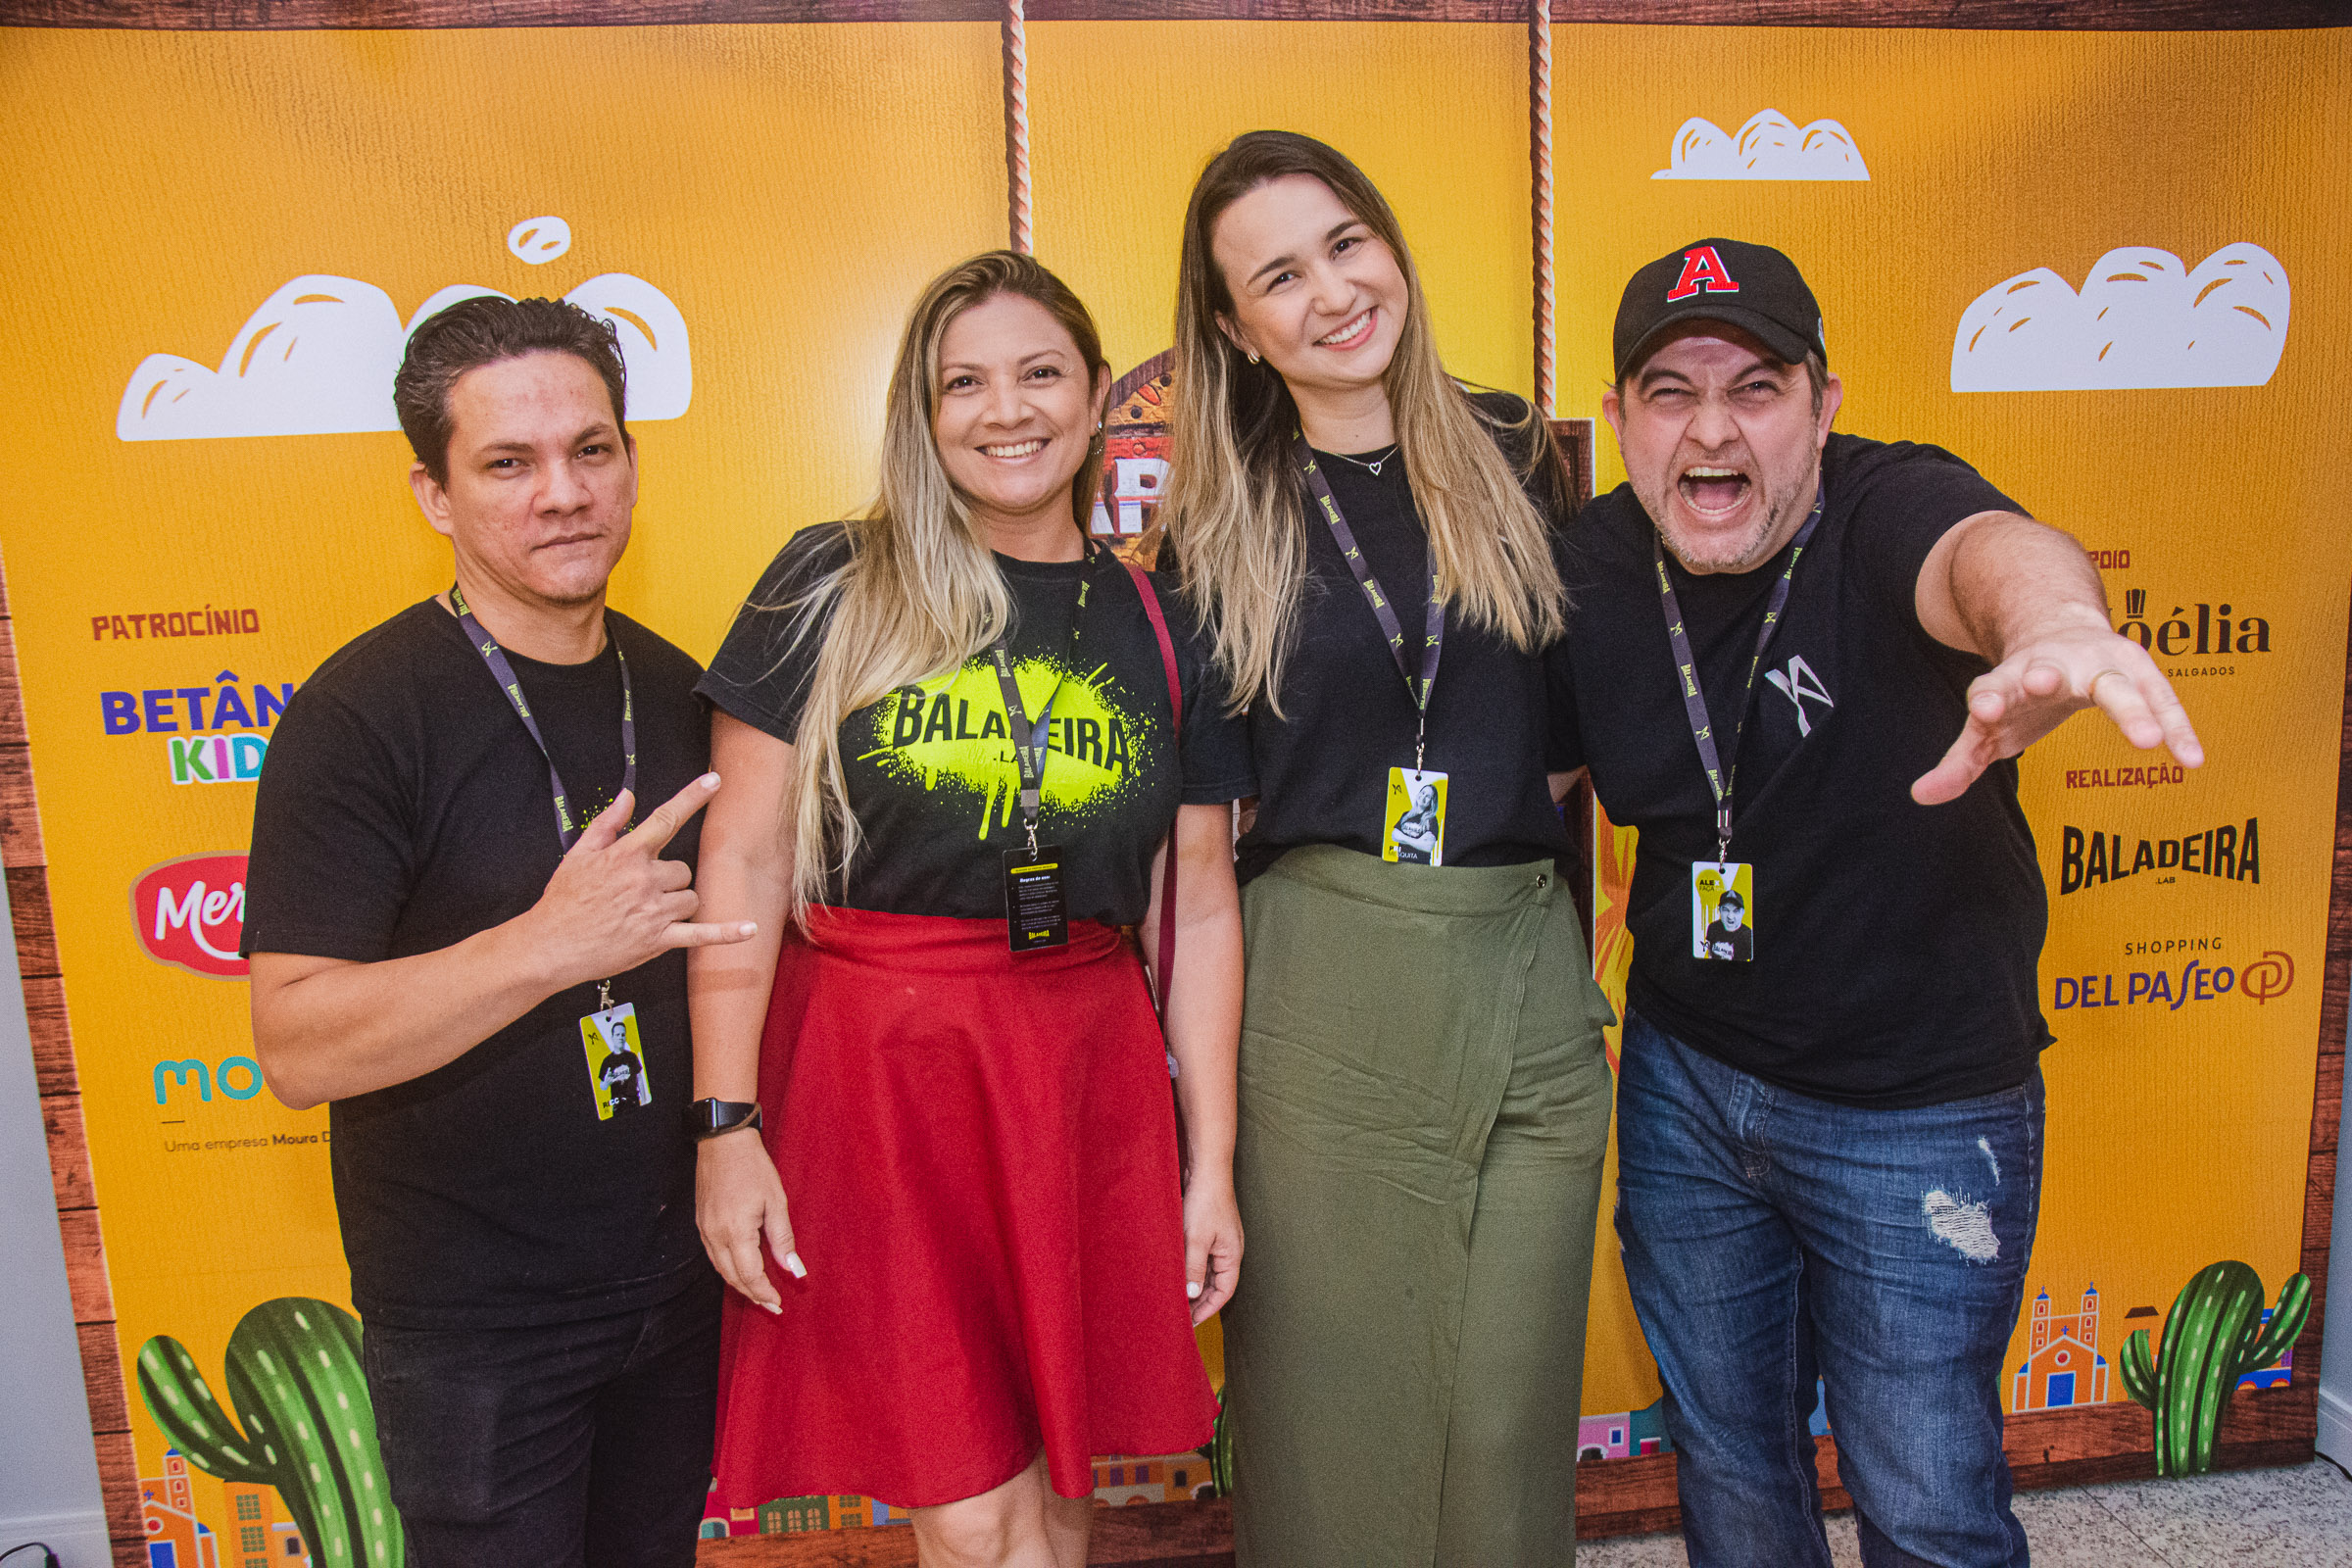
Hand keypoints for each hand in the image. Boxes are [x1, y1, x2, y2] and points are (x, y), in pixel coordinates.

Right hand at [524, 774, 756, 987]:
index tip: (714, 780)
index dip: (692, 797)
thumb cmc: (563, 900)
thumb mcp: (579, 854)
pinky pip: (701, 934)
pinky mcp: (659, 940)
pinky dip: (726, 933)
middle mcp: (645, 880)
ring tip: (646, 913)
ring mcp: (655, 911)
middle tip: (640, 892)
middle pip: (683, 869)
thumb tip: (628, 796)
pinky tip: (749, 928)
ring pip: (691, 898)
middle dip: (669, 879)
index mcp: (627, 855)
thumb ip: (608, 824)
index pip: (666, 818)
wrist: (551, 945)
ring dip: (678, 903)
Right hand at [695, 1128, 801, 1311]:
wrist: (723, 1142)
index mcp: (736, 1231)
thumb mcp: (776, 1201)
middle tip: (771, 1305)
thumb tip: (794, 1269)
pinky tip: (741, 1270)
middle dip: (752, 1294)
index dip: (764, 1292)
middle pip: (733, 1277)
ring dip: (739, 1284)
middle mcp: (715, 1235)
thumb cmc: (752, 1167)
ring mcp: (705, 1230)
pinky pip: (714, 1256)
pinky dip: (728, 1269)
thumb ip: (782, 1239)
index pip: (750, 1275)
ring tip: (759, 1293)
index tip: (778, 1303)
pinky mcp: (701, 1224)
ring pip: (721, 1269)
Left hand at [1182, 1170, 1242, 1325]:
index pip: (1223, 1292)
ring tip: (1175, 1299)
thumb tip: (1192, 1295)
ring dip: (1194, 1285)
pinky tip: (1176, 1273)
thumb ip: (1194, 1268)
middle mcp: (1229, 1251)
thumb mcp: (1196, 1239)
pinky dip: (1191, 1269)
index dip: (1208, 1309)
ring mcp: (1220, 1241)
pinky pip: (1201, 1258)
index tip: (1190, 1323)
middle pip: (1216, 1284)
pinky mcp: (1209, 1231)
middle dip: (1200, 1301)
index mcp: (1232, 1255)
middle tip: (1180, 1316)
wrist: (1207, 1169)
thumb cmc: (1206, 1202)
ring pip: (1208, 1271)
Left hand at [1912, 619, 2203, 805]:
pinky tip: (2191, 760)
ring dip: (2130, 708)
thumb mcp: (1988, 727)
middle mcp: (2052, 665)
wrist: (2059, 628)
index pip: (1992, 686)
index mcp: (2008, 679)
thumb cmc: (2020, 690)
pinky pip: (2162, 700)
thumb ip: (1960, 762)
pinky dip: (2177, 729)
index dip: (1987, 698)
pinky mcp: (2136, 670)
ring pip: (2115, 683)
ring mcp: (2097, 664)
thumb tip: (1920, 796)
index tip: (1983, 709)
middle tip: (2046, 683)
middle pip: (2048, 671)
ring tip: (2148, 742)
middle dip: (2046, 676)